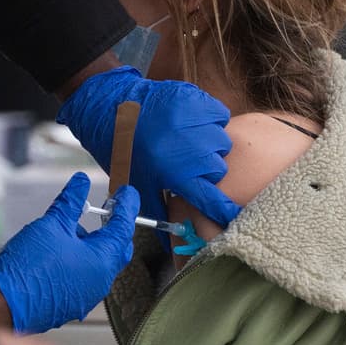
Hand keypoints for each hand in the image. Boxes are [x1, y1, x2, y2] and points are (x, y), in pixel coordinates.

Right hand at [0, 173, 136, 333]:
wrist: (5, 302)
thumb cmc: (30, 265)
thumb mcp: (51, 225)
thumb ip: (70, 202)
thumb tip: (81, 182)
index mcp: (102, 261)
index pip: (123, 228)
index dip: (126, 207)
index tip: (126, 193)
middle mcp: (101, 281)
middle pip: (116, 249)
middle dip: (112, 228)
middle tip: (104, 210)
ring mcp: (87, 295)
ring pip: (99, 263)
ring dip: (91, 244)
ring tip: (67, 230)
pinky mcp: (73, 303)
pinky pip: (85, 277)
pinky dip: (80, 260)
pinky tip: (59, 252)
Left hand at [56, 67, 238, 226]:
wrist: (110, 108)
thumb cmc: (124, 150)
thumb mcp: (138, 183)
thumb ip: (158, 212)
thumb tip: (169, 246)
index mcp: (177, 174)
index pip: (213, 200)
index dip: (226, 211)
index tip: (236, 217)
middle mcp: (190, 149)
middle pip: (219, 168)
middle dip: (206, 169)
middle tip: (186, 162)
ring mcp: (194, 120)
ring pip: (222, 140)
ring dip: (209, 143)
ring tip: (185, 140)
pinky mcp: (196, 98)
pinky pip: (219, 114)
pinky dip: (210, 118)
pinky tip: (190, 121)